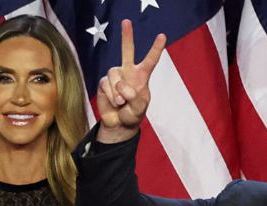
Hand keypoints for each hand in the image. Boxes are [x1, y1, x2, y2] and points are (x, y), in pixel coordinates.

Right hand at [95, 19, 166, 143]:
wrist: (119, 123)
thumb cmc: (133, 114)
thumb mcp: (140, 108)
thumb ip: (135, 98)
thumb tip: (122, 87)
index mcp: (142, 76)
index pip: (150, 60)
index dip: (156, 48)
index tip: (162, 36)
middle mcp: (128, 72)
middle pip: (127, 51)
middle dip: (126, 36)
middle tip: (126, 21)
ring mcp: (115, 76)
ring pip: (114, 76)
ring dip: (118, 92)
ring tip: (122, 102)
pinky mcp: (104, 82)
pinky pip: (106, 85)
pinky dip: (111, 96)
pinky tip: (115, 102)